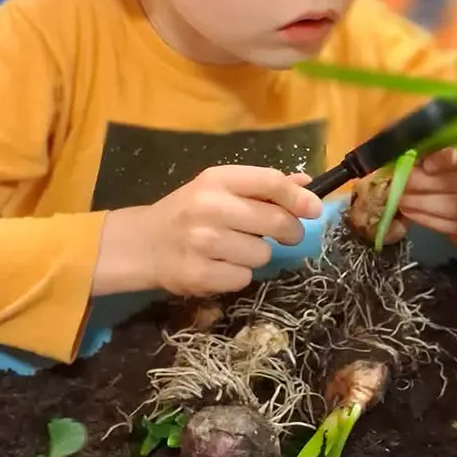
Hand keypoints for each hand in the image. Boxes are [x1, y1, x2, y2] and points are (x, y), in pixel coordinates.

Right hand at [98, 166, 322, 297]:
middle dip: (289, 231)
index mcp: (216, 180)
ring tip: (232, 249)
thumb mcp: (218, 189)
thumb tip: (306, 182)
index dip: (299, 197)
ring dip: (256, 255)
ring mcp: (203, 242)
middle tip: (283, 234)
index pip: (271, 182)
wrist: (141, 244)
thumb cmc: (187, 213)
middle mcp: (209, 207)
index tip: (314, 209)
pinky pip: (243, 277)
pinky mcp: (199, 274)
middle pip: (275, 221)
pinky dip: (237, 275)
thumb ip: (261, 186)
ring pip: (262, 254)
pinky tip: (218, 266)